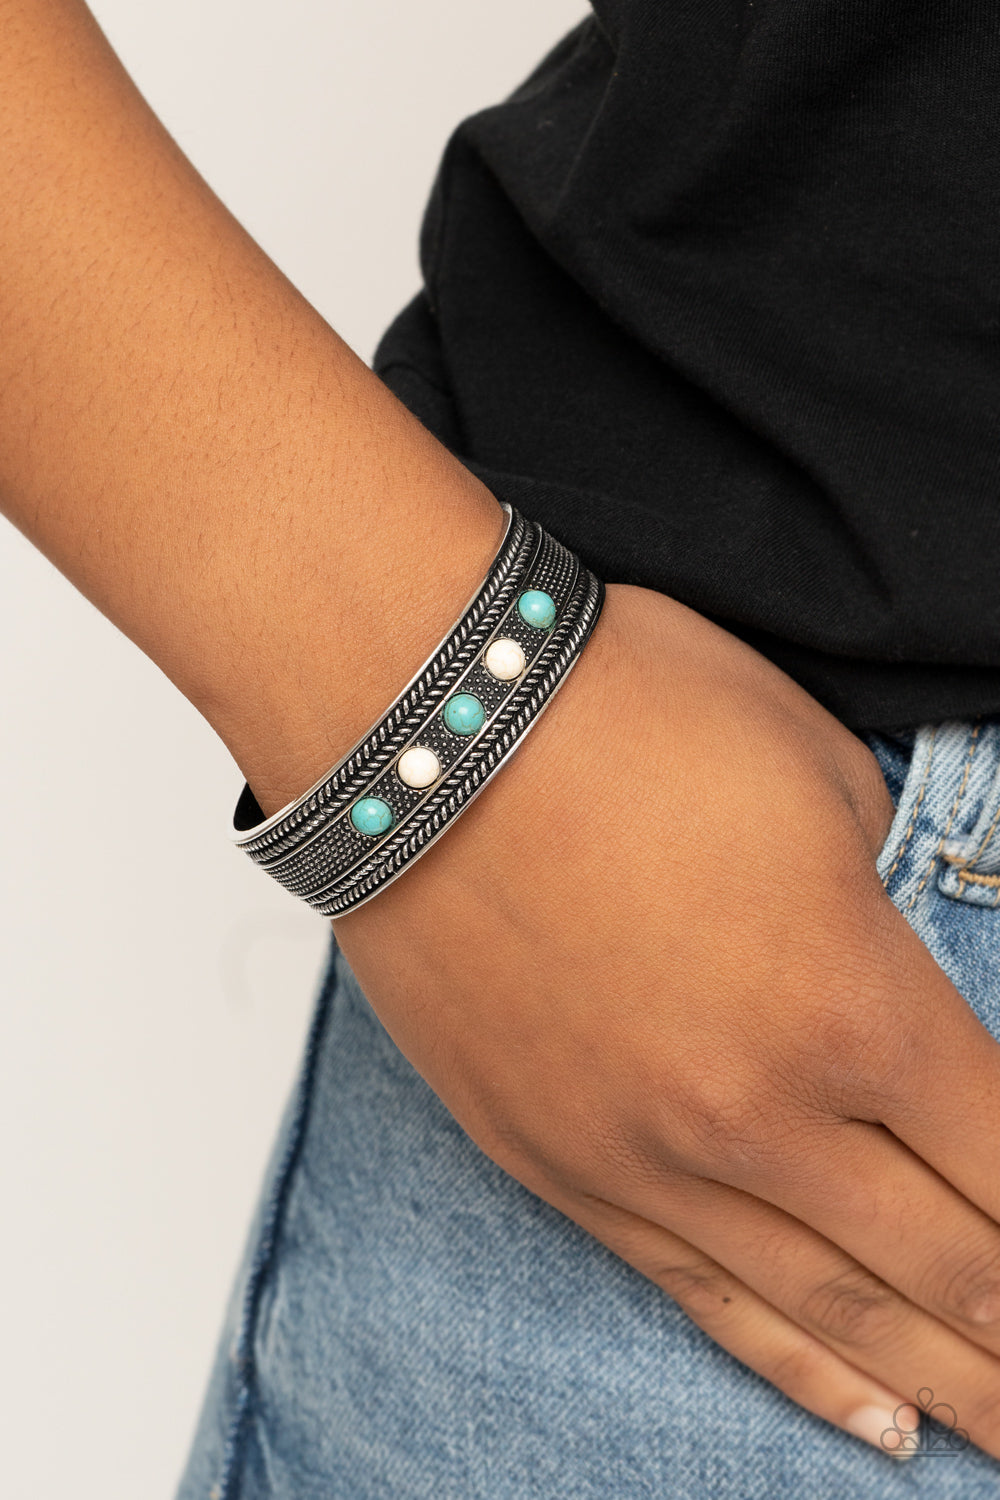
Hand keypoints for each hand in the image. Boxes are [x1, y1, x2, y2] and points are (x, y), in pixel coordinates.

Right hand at [334, 581, 999, 1457]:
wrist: (422, 734)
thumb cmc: (622, 717)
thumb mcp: (820, 775)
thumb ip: (883, 903)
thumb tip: (881, 960)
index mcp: (853, 1001)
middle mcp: (761, 1112)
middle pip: (948, 1268)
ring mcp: (651, 1157)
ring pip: (834, 1314)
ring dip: (944, 1383)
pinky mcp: (561, 1167)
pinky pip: (702, 1299)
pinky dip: (800, 1372)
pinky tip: (874, 1422)